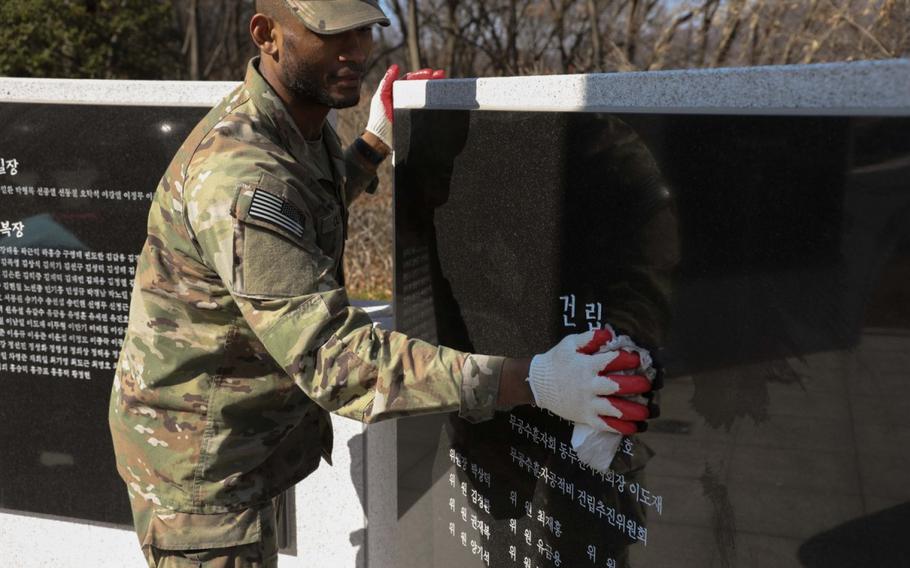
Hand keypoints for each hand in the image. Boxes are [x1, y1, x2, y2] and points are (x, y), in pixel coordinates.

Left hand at [365, 64, 446, 149]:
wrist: (382, 139)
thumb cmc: (379, 119)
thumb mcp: (381, 97)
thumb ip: (387, 82)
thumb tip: (395, 66)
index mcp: (396, 92)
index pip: (410, 80)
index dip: (420, 75)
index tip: (430, 72)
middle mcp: (405, 98)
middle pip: (419, 86)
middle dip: (430, 79)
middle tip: (441, 74)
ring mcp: (411, 108)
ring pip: (423, 96)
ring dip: (434, 88)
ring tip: (444, 82)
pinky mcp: (416, 118)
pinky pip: (425, 108)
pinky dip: (433, 103)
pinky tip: (441, 98)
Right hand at [527, 326, 655, 433]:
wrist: (537, 383)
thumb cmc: (556, 361)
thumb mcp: (570, 344)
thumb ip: (589, 338)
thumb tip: (608, 333)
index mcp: (586, 366)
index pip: (610, 361)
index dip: (626, 360)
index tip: (637, 359)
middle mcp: (588, 385)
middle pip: (615, 386)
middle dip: (634, 385)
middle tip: (647, 385)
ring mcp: (586, 403)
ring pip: (612, 409)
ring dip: (632, 411)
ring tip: (646, 412)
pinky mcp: (584, 416)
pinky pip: (604, 424)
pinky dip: (620, 427)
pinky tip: (634, 427)